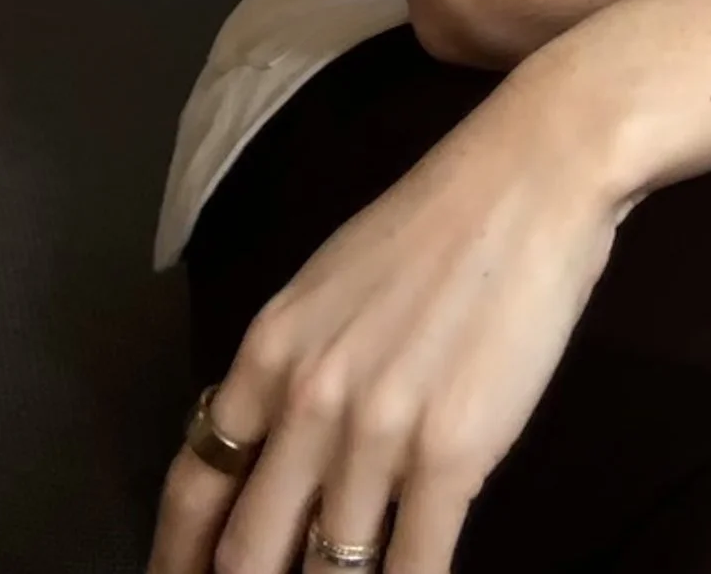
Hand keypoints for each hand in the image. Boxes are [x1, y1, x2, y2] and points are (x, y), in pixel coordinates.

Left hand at [147, 59, 620, 573]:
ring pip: (329, 573)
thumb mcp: (329, 287)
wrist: (533, 176)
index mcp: (268, 354)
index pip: (194, 488)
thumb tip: (276, 453)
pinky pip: (412, 567)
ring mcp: (376, 434)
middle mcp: (307, 402)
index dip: (177, 560)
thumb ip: (293, 370)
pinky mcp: (450, 455)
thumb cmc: (439, 222)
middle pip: (246, 552)